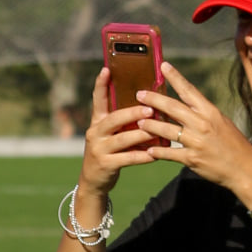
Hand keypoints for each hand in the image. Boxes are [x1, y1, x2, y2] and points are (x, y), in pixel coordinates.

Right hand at [79, 66, 160, 197]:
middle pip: (114, 119)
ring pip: (123, 139)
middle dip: (132, 113)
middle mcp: (95, 133)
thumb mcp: (109, 134)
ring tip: (158, 130)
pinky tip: (156, 154)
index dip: (100, 85)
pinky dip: (144, 156)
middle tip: (150, 109)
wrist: (94, 181)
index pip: (97, 100)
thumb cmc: (108, 152)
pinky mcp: (106, 165)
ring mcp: (99, 149)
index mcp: (97, 122)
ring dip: (142, 134)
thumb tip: (148, 105)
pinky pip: (128, 158)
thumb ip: (122, 121)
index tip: (106, 69)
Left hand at [136, 61, 251, 201]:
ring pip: (167, 130)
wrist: (244, 169)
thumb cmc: (234, 145)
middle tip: (139, 94)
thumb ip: (203, 115)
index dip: (175, 77)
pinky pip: (170, 153)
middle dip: (154, 100)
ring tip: (138, 122)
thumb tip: (188, 107)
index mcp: (210, 112)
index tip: (163, 66)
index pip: (189, 90)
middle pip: (173, 107)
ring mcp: (196, 141)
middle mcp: (202, 123)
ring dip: (151, 125)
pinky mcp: (192, 159)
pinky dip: (158, 151)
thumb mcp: (222, 123)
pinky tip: (149, 149)